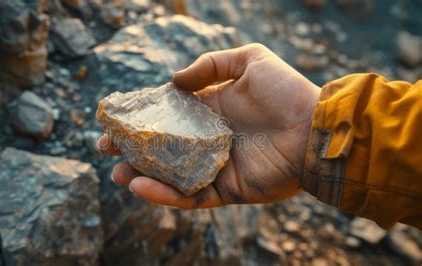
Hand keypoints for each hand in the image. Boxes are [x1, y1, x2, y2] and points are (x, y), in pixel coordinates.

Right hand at [97, 43, 320, 208]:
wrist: (316, 128)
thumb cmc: (287, 91)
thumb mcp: (249, 61)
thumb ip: (211, 65)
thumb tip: (173, 82)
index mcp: (210, 112)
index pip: (167, 117)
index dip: (141, 119)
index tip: (115, 119)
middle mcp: (208, 141)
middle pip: (162, 148)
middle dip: (133, 150)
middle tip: (107, 149)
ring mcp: (215, 167)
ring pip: (170, 176)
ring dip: (141, 176)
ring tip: (117, 173)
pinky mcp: (226, 190)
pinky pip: (191, 196)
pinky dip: (165, 195)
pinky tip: (141, 187)